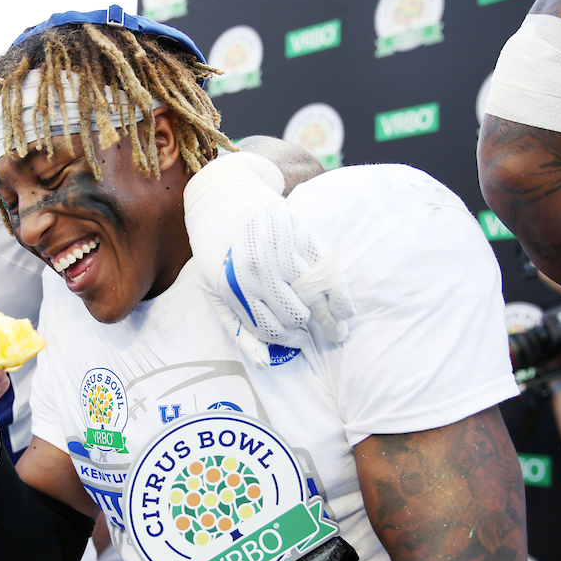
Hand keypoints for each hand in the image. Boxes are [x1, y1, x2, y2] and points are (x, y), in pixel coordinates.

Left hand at [185, 152, 355, 362]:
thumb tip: (264, 363)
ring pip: (314, 297)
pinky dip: (341, 294)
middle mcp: (256, 270)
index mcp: (232, 287)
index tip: (301, 342)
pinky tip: (347, 308)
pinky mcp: (299, 233)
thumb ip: (236, 327)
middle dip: (315, 332)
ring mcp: (280, 251)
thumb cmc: (218, 251)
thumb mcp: (214, 290)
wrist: (223, 197)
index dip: (289, 340)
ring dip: (331, 318)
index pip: (269, 329)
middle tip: (330, 337)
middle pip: (296, 316)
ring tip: (339, 327)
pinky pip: (328, 271)